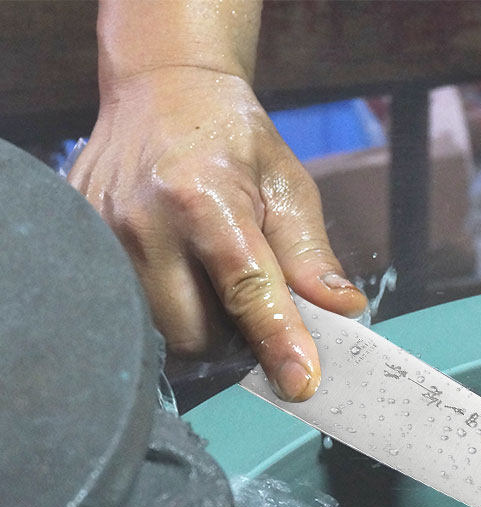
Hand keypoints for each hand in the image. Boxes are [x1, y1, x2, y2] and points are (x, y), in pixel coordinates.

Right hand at [69, 67, 365, 400]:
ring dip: (196, 331)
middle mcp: (142, 224)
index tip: (300, 384)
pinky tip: (177, 282)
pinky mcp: (82, 245)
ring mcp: (101, 238)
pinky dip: (162, 315)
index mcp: (202, 199)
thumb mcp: (287, 186)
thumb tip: (341, 312)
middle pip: (194, 333)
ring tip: (211, 289)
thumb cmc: (233, 140)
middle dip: (231, 339)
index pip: (246, 292)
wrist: (160, 91)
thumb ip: (310, 255)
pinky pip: (129, 314)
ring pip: (158, 335)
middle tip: (249, 307)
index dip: (276, 340)